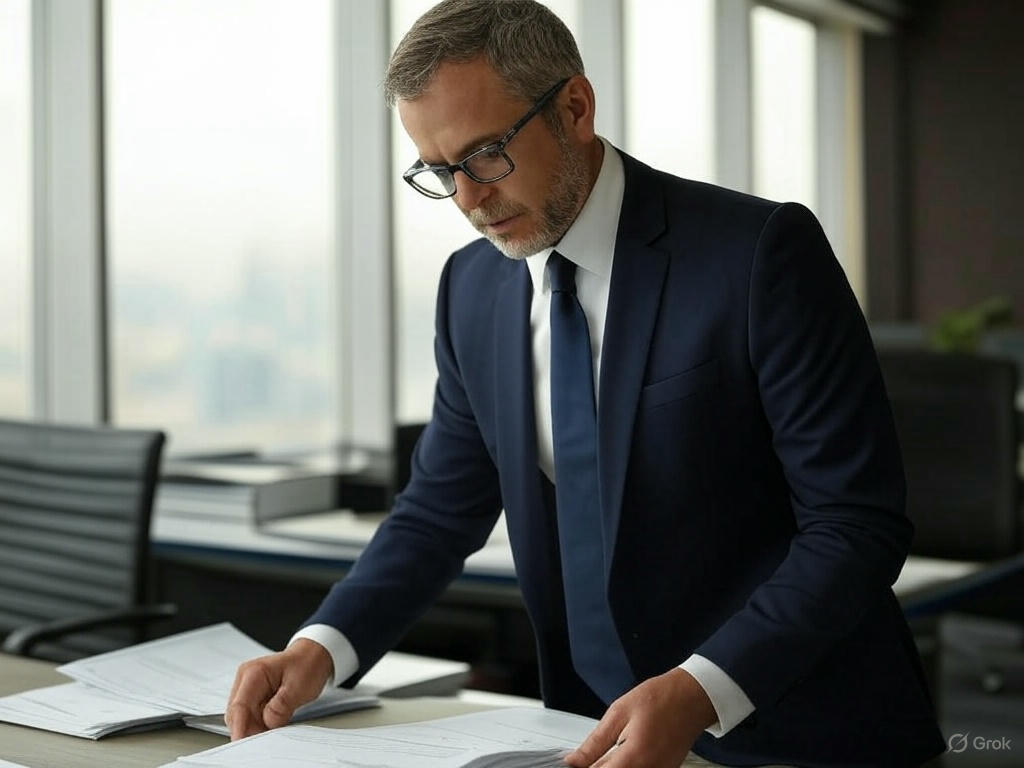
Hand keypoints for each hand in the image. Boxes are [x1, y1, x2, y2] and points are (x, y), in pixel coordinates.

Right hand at [224, 638, 333, 739]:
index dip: (239, 728)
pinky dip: (260, 724)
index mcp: (254, 673)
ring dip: (255, 728)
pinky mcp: (253, 696)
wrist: (313, 655)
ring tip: (276, 731)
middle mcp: (246, 680)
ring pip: (242, 718)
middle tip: (267, 742)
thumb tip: (267, 722)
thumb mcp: (300, 686)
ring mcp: (248, 688)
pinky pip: (251, 716)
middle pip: (236, 715)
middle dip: (249, 730)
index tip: (242, 746)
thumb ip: (282, 706)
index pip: (239, 706)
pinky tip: (274, 725)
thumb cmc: (307, 665)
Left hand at [564, 668, 717, 767]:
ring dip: (613, 767)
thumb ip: (595, 743)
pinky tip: (623, 756)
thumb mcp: (619, 713)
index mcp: (634, 757)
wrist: (692, 697)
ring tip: (608, 754)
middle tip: (589, 758)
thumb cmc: (660, 698)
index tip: (574, 765)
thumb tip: (573, 761)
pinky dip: (627, 767)